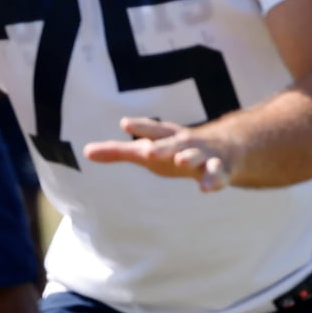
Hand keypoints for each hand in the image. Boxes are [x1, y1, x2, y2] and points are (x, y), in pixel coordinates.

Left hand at [84, 115, 238, 189]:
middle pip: (172, 143)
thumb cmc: (176, 149)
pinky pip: (216, 175)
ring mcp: (203, 155)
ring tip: (181, 161)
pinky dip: (212, 180)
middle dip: (161, 146)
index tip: (125, 124)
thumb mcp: (149, 149)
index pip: (153, 129)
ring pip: (197, 156)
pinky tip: (206, 188)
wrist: (225, 148)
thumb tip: (86, 152)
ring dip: (189, 157)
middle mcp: (185, 143)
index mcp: (167, 136)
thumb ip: (119, 152)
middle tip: (147, 150)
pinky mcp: (218, 170)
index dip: (140, 126)